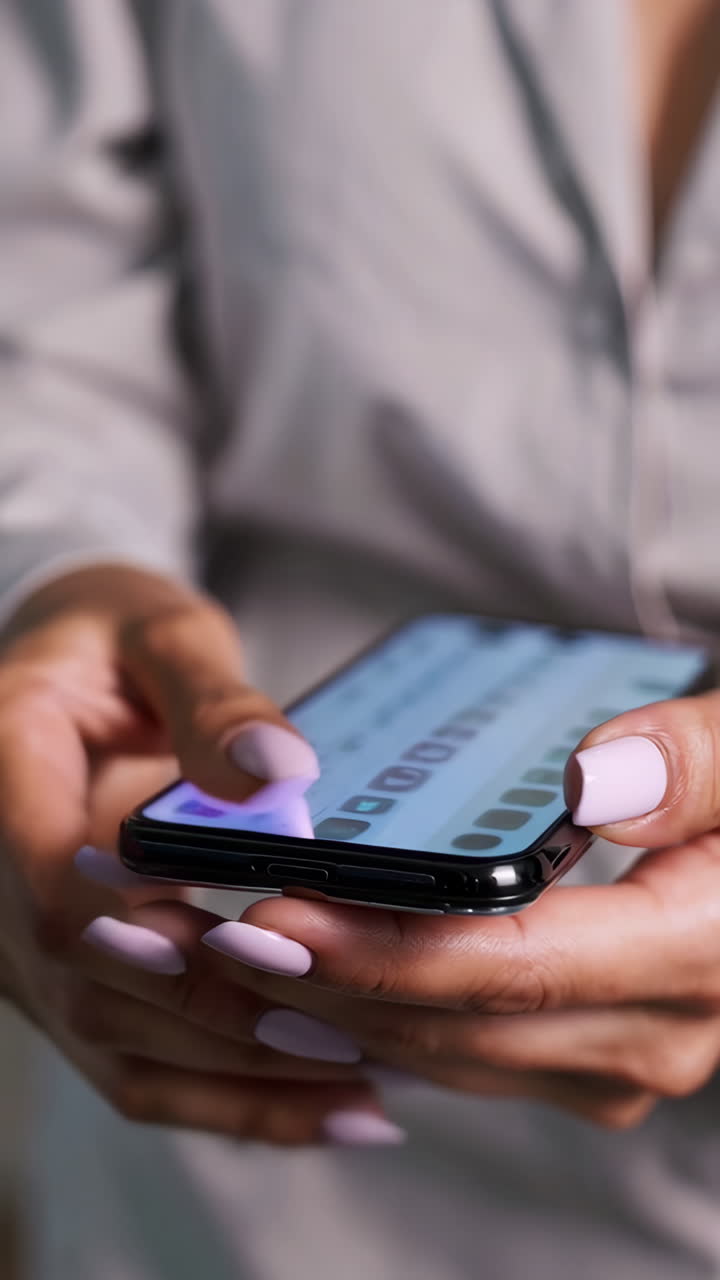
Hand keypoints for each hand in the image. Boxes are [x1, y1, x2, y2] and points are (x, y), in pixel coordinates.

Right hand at [0, 565, 397, 1146]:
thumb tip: (279, 770)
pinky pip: (134, 1058)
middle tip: (348, 1036)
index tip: (254, 951)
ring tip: (358, 1093)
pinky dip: (224, 1096)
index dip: (143, 936)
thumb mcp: (159, 632)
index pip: (55, 890)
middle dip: (219, 1022)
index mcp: (4, 782)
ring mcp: (30, 945)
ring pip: (115, 1047)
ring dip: (235, 1082)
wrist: (72, 670)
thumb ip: (211, 698)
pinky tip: (320, 1105)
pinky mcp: (72, 977)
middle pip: (92, 988)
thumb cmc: (112, 637)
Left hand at [198, 692, 719, 1128]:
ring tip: (227, 956)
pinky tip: (303, 982)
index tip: (271, 915)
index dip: (380, 950)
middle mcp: (654, 1034)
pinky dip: (378, 1017)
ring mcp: (617, 1057)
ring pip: (445, 1053)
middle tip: (206, 935)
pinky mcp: (584, 1053)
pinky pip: (460, 1053)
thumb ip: (698, 762)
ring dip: (334, 1010)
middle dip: (323, 988)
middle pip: (456, 1024)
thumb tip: (593, 785)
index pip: (509, 966)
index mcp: (696, 953)